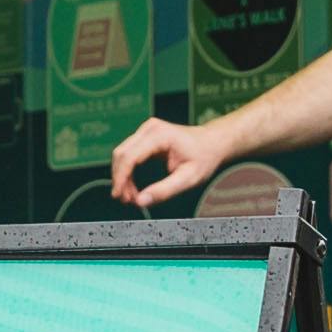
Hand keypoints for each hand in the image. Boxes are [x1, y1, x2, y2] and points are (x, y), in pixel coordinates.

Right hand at [104, 115, 224, 209]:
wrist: (213, 142)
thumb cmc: (204, 158)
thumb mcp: (188, 179)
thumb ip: (164, 191)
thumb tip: (141, 201)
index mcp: (160, 136)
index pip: (129, 157)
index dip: (120, 178)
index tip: (119, 196)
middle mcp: (150, 129)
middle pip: (121, 154)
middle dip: (120, 179)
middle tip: (127, 200)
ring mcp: (146, 130)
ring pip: (122, 154)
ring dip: (123, 177)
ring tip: (131, 197)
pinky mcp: (145, 135)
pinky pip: (129, 154)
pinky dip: (127, 171)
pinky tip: (133, 187)